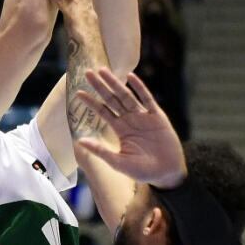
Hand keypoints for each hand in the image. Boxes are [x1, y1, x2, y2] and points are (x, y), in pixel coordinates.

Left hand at [73, 69, 186, 187]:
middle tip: (88, 72)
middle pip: (112, 99)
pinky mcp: (157, 116)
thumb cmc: (142, 171)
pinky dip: (139, 88)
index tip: (78, 92)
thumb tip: (80, 141)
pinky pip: (147, 99)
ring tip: (103, 70)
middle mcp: (130, 120)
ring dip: (115, 83)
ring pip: (126, 96)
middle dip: (101, 86)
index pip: (103, 111)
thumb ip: (100, 151)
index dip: (91, 102)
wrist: (166, 174)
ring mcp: (144, 116)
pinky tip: (131, 76)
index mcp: (121, 129)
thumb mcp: (118, 162)